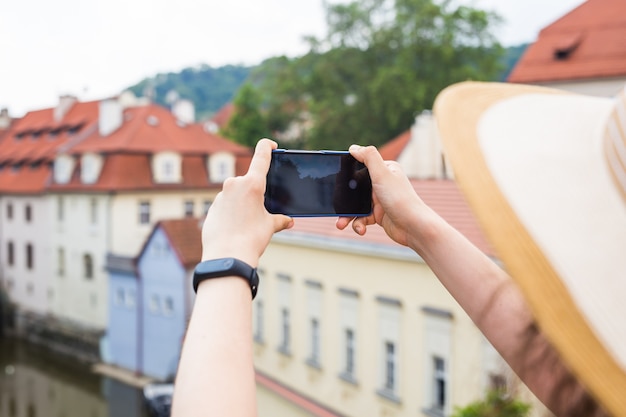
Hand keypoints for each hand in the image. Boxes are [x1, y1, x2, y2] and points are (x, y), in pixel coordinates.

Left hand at [201, 139, 293, 265]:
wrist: (226, 256)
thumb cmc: (251, 239)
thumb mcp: (270, 226)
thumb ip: (280, 220)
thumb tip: (288, 221)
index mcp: (252, 183)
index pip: (261, 155)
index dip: (268, 146)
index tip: (272, 145)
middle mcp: (234, 184)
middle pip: (249, 180)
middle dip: (256, 192)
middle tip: (262, 209)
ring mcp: (221, 196)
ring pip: (236, 194)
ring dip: (243, 203)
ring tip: (249, 224)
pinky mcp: (212, 208)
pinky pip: (226, 206)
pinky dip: (232, 213)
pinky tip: (237, 228)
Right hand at [336, 145, 428, 248]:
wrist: (413, 227)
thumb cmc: (400, 198)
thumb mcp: (382, 173)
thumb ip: (368, 157)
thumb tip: (353, 148)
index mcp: (384, 170)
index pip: (361, 166)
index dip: (346, 173)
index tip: (333, 179)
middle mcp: (382, 183)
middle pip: (355, 188)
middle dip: (344, 200)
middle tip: (334, 206)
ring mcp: (380, 200)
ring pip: (356, 205)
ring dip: (347, 216)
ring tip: (341, 224)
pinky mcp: (379, 215)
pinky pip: (362, 218)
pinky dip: (358, 224)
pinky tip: (360, 229)